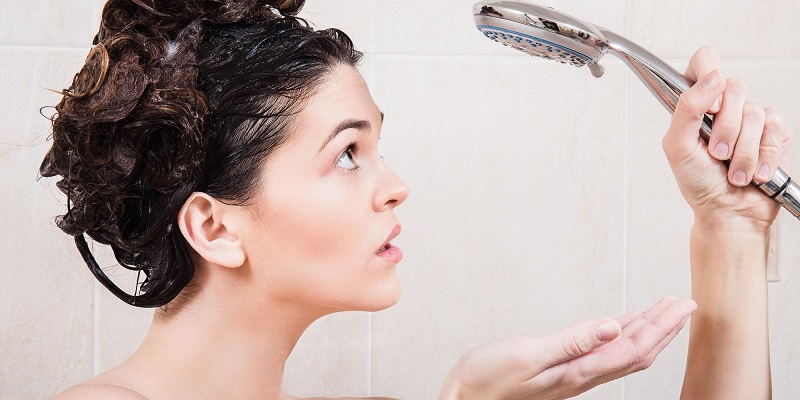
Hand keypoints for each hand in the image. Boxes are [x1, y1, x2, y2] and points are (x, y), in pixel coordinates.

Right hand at [438, 297, 695, 399]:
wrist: (466, 398)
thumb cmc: (488, 379)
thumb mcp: (528, 355)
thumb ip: (572, 341)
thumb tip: (613, 325)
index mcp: (578, 372)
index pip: (632, 348)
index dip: (661, 326)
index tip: (682, 305)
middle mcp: (582, 375)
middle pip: (636, 352)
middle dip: (664, 327)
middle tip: (685, 303)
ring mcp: (573, 374)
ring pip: (623, 352)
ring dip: (648, 330)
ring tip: (665, 309)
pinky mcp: (562, 370)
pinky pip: (604, 352)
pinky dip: (621, 334)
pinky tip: (623, 324)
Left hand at [662, 47, 791, 230]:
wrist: (728, 212)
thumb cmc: (698, 182)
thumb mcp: (678, 147)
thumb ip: (687, 109)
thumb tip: (711, 79)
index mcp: (697, 104)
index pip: (704, 61)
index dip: (709, 72)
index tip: (712, 105)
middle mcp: (725, 106)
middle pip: (735, 87)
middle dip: (726, 129)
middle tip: (717, 155)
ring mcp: (751, 117)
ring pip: (755, 112)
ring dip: (743, 152)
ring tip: (734, 172)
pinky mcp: (775, 132)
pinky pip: (776, 129)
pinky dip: (764, 156)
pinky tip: (755, 173)